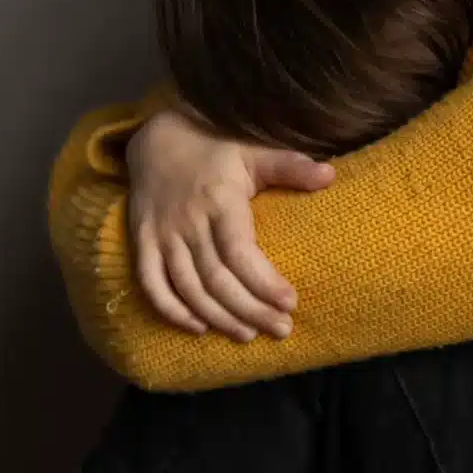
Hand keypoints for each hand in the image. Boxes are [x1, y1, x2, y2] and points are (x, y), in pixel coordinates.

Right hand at [124, 109, 334, 339]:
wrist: (156, 138)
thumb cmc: (215, 147)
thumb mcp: (253, 150)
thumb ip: (289, 165)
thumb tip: (329, 176)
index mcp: (219, 200)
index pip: (240, 252)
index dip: (263, 282)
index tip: (290, 302)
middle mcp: (188, 221)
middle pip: (217, 279)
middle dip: (250, 310)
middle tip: (281, 329)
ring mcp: (162, 234)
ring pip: (188, 287)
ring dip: (218, 317)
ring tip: (248, 335)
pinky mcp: (142, 243)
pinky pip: (151, 284)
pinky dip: (171, 310)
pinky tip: (198, 327)